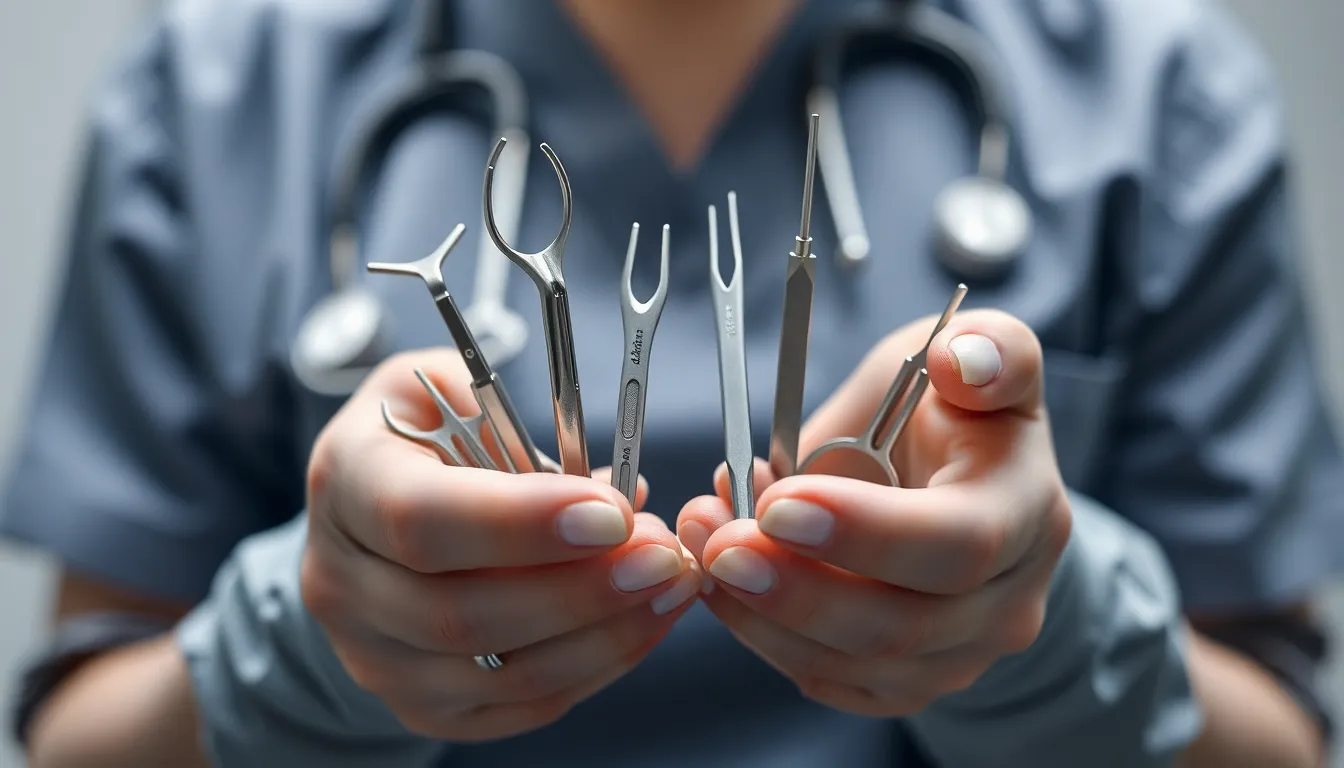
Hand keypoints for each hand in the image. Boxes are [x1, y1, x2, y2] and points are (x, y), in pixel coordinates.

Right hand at [301, 349, 700, 740]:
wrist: (368, 517)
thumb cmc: (424, 438)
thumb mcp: (448, 386)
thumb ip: (517, 421)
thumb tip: (611, 491)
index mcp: (346, 482)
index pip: (419, 520)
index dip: (519, 523)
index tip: (612, 512)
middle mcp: (341, 583)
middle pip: (461, 614)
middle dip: (582, 588)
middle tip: (663, 553)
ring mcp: (375, 657)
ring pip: (500, 674)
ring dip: (605, 634)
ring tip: (671, 584)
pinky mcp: (422, 704)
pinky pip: (521, 706)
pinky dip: (596, 667)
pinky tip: (643, 621)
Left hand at [677, 310, 1070, 716]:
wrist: (959, 474)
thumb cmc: (955, 408)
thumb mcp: (977, 352)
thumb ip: (986, 347)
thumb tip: (958, 359)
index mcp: (1027, 510)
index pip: (959, 543)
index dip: (866, 533)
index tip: (778, 503)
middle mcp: (1008, 600)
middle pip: (902, 626)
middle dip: (795, 588)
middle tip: (716, 541)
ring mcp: (960, 653)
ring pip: (855, 665)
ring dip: (761, 614)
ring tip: (702, 545)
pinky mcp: (908, 681)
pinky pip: (830, 680)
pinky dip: (764, 636)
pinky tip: (723, 585)